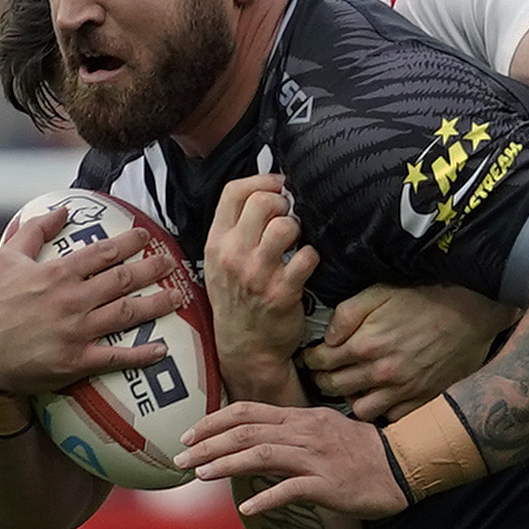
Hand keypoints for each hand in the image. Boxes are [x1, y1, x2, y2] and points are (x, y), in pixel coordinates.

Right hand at [0, 202, 184, 396]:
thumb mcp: (7, 259)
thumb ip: (34, 230)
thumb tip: (62, 209)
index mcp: (57, 274)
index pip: (102, 252)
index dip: (129, 243)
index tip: (148, 236)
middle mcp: (71, 300)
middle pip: (122, 280)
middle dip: (152, 269)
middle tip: (172, 263)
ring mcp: (77, 331)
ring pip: (126, 314)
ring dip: (157, 305)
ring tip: (178, 297)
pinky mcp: (78, 361)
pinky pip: (116, 357)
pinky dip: (141, 354)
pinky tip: (162, 350)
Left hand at [177, 401, 407, 518]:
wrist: (405, 464)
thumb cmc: (366, 452)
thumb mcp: (326, 432)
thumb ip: (294, 434)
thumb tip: (260, 443)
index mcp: (301, 418)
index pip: (248, 411)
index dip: (214, 421)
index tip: (190, 434)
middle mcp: (305, 432)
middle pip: (247, 431)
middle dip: (208, 443)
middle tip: (179, 457)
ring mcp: (316, 457)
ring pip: (262, 454)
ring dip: (226, 464)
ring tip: (199, 475)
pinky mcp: (329, 483)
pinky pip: (291, 489)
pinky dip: (267, 498)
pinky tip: (246, 508)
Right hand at [203, 173, 318, 402]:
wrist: (246, 348)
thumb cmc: (237, 300)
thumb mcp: (220, 263)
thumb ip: (235, 228)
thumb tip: (266, 190)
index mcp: (216, 243)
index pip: (234, 192)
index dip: (262, 180)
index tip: (279, 185)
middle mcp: (233, 256)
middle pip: (263, 202)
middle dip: (283, 202)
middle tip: (289, 215)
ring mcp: (257, 274)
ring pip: (285, 226)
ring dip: (298, 228)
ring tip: (297, 240)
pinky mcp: (283, 292)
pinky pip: (306, 257)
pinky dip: (312, 256)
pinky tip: (306, 263)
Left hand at [303, 284, 514, 422]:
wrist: (472, 310)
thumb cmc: (425, 297)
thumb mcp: (379, 292)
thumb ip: (347, 315)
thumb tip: (327, 338)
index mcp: (365, 344)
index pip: (321, 362)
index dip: (311, 360)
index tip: (312, 358)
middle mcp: (381, 372)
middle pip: (334, 387)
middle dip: (322, 380)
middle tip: (323, 373)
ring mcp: (403, 389)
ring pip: (360, 409)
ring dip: (352, 399)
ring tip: (353, 387)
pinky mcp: (423, 398)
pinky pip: (393, 417)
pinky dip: (383, 410)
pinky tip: (382, 396)